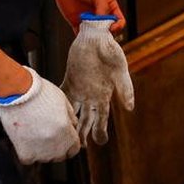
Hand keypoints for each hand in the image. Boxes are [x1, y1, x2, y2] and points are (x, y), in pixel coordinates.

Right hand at [0, 66, 80, 163]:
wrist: (17, 91)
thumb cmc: (40, 93)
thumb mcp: (63, 101)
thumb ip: (70, 117)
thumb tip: (73, 126)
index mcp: (68, 133)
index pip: (74, 149)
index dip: (68, 144)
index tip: (61, 139)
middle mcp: (57, 145)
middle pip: (59, 156)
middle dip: (55, 148)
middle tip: (44, 135)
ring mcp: (41, 151)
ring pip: (44, 158)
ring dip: (41, 150)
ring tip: (33, 133)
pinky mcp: (25, 152)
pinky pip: (28, 159)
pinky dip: (26, 152)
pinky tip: (24, 141)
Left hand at [50, 0, 126, 35]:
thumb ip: (103, 8)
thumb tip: (104, 24)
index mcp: (109, 6)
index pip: (119, 20)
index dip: (118, 26)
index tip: (112, 28)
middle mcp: (100, 13)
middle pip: (107, 29)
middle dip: (105, 32)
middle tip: (100, 32)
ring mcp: (88, 19)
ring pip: (95, 33)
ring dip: (94, 36)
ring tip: (91, 34)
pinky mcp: (77, 22)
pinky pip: (81, 33)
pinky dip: (82, 37)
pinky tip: (82, 36)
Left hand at [62, 17, 134, 145]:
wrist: (96, 36)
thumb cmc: (111, 51)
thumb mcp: (120, 70)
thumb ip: (125, 89)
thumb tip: (130, 108)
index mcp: (105, 94)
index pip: (102, 117)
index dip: (100, 130)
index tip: (100, 142)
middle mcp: (92, 94)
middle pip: (87, 118)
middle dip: (84, 132)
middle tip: (79, 147)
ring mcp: (80, 88)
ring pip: (74, 110)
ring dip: (71, 122)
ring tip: (67, 135)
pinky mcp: (70, 80)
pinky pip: (63, 94)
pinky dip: (59, 104)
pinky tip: (54, 113)